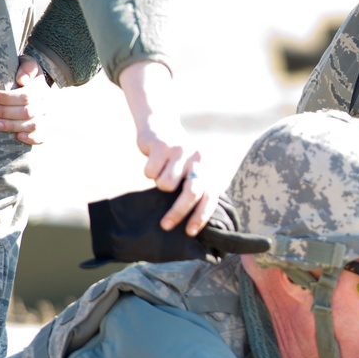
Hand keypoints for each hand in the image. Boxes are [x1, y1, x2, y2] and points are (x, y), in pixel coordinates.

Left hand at [0, 56, 51, 143]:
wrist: (35, 86)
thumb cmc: (25, 75)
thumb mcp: (27, 64)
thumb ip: (27, 68)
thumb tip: (22, 80)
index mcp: (42, 89)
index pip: (26, 96)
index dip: (7, 97)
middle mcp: (46, 105)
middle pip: (27, 111)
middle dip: (4, 112)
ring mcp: (46, 118)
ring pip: (32, 125)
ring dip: (12, 125)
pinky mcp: (45, 130)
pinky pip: (42, 137)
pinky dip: (31, 138)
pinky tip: (18, 137)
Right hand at [118, 60, 216, 236]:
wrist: (160, 124)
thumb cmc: (175, 158)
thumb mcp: (189, 170)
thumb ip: (194, 189)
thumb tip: (190, 225)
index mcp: (208, 168)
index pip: (210, 196)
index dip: (201, 215)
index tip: (190, 232)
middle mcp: (199, 160)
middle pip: (192, 193)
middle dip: (178, 212)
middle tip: (165, 225)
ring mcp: (181, 151)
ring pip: (166, 184)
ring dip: (159, 184)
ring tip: (159, 174)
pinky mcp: (163, 146)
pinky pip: (150, 172)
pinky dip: (148, 172)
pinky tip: (152, 162)